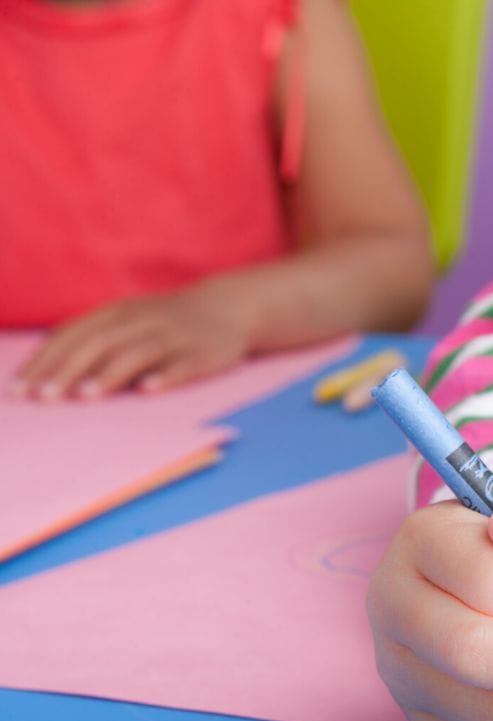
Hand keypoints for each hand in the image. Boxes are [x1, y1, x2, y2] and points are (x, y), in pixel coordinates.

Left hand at [9, 283, 257, 399]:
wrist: (230, 307)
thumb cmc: (168, 321)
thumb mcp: (129, 320)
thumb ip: (95, 340)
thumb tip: (49, 370)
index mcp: (117, 312)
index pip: (72, 335)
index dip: (45, 361)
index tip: (20, 389)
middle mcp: (142, 320)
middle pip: (99, 344)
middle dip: (68, 371)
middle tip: (44, 399)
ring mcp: (174, 336)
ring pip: (137, 353)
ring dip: (109, 375)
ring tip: (86, 397)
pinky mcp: (203, 353)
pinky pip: (182, 365)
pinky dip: (164, 377)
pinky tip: (147, 391)